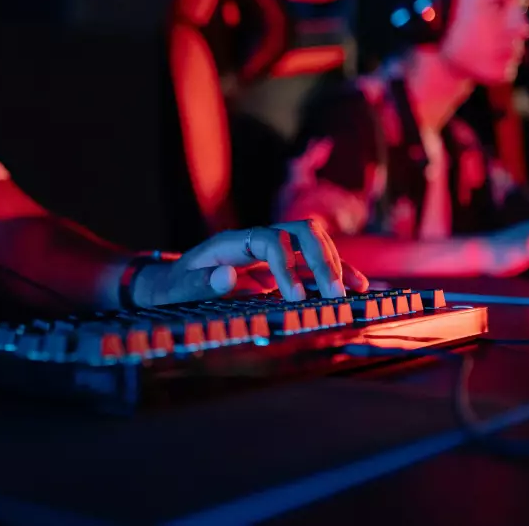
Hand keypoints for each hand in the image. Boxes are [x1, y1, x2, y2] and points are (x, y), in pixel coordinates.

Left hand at [134, 219, 369, 306]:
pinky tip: (357, 287)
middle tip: (334, 293)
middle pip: (300, 231)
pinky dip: (335, 271)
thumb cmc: (172, 288)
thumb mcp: (176, 290)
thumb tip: (228, 276)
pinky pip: (313, 261)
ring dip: (333, 263)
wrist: (170, 284)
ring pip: (312, 241)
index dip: (286, 265)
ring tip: (351, 292)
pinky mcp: (280, 265)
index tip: (295, 297)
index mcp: (231, 243)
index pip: (269, 240)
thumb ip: (200, 284)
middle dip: (320, 259)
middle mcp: (255, 240)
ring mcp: (269, 250)